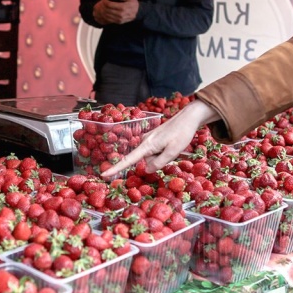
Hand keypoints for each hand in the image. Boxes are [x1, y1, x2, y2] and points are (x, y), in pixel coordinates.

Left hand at [92, 0, 139, 24]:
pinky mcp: (119, 22)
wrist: (138, 12)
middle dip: (103, 6)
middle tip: (102, 2)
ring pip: (107, 16)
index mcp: (123, 7)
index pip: (110, 5)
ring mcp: (120, 19)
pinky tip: (104, 12)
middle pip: (107, 10)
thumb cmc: (133, 3)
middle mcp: (121, 14)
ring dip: (103, 11)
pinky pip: (109, 20)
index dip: (105, 1)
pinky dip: (105, 16)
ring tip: (102, 6)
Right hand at [101, 100, 220, 177]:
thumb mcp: (173, 151)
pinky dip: (162, 151)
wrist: (188, 118)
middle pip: (146, 161)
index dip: (116, 168)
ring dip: (162, 155)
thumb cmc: (182, 134)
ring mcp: (148, 139)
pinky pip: (155, 151)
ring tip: (173, 146)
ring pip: (152, 156)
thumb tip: (147, 169)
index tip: (104, 175)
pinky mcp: (153, 138)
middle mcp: (144, 141)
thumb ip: (159, 163)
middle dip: (158, 161)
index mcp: (147, 145)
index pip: (129, 160)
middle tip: (172, 151)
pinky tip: (171, 143)